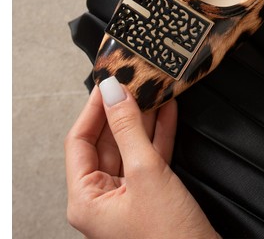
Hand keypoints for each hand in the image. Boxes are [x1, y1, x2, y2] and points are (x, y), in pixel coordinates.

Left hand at [65, 77, 219, 238]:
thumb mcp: (146, 174)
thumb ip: (129, 130)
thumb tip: (113, 93)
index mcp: (87, 199)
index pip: (80, 141)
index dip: (94, 108)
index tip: (108, 82)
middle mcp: (102, 198)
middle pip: (106, 141)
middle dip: (123, 110)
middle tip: (134, 80)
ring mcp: (128, 197)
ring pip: (130, 146)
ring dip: (143, 118)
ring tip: (152, 88)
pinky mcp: (151, 195)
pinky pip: (149, 157)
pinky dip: (159, 134)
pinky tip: (167, 111)